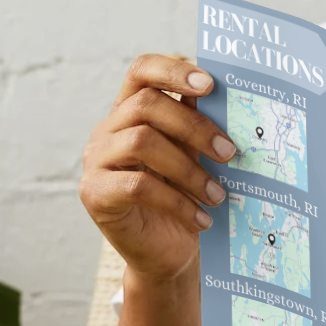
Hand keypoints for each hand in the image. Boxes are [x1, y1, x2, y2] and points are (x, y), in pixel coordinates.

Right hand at [79, 54, 236, 282]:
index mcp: (130, 112)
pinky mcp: (95, 194)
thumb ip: (199, 128)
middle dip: (194, 127)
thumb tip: (227, 97)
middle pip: (146, 105)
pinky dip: (177, 202)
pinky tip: (201, 219)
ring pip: (141, 142)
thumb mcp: (196, 159)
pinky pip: (138, 186)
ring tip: (218, 195)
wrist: (168, 256)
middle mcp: (107, 130)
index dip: (173, 70)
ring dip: (188, 169)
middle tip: (230, 153)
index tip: (210, 85)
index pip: (142, 71)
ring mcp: (96, 160)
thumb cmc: (185, 201)